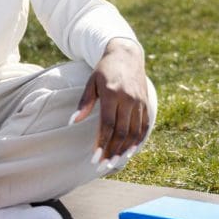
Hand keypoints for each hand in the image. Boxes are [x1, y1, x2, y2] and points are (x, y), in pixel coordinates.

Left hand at [72, 39, 149, 162]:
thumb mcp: (91, 82)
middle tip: (103, 165)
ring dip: (124, 150)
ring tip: (114, 162)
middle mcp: (128, 99)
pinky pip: (144, 126)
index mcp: (113, 94)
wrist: (126, 54)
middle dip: (112, 151)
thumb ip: (84, 102)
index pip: (107, 125)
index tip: (94, 158)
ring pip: (134, 132)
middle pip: (121, 132)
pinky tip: (130, 151)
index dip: (101, 143)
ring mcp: (139, 102)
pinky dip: (138, 141)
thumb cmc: (104, 69)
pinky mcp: (146, 104)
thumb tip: (72, 122)